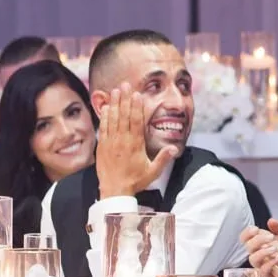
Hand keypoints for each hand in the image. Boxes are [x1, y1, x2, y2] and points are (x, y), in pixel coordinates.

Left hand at [95, 84, 174, 198]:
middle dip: (124, 99)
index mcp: (136, 144)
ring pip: (113, 119)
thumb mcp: (153, 171)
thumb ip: (164, 158)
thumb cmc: (135, 181)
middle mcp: (122, 140)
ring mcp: (111, 142)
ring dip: (114, 104)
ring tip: (115, 91)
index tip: (137, 94)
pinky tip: (106, 107)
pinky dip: (104, 117)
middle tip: (125, 85)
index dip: (136, 106)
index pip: (136, 121)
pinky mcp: (102, 146)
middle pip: (124, 115)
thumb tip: (175, 148)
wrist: (114, 191)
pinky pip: (103, 128)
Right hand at [241, 219, 277, 276]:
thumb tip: (271, 221)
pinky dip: (268, 264)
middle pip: (248, 247)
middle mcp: (259, 256)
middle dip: (257, 240)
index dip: (247, 233)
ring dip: (262, 252)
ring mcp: (262, 267)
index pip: (246, 238)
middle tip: (270, 237)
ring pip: (253, 260)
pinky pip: (262, 272)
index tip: (255, 229)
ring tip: (274, 248)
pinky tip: (277, 258)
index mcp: (260, 246)